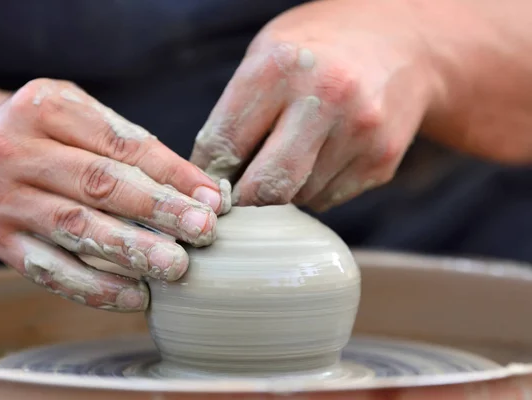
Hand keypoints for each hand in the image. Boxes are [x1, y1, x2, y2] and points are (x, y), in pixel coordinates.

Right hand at [0, 78, 229, 311]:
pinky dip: (96, 287)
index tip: (212, 199)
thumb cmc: (49, 133)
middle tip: (202, 232)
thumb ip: (133, 145)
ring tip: (175, 266)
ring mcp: (2, 199)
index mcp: (44, 108)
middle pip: (97, 184)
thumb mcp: (82, 116)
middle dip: (156, 210)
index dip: (171, 172)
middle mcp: (15, 151)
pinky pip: (51, 270)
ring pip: (75, 229)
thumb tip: (203, 193)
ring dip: (131, 251)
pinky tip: (136, 295)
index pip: (120, 143)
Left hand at [191, 0, 438, 209]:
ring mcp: (360, 132)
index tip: (209, 183)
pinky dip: (313, 188)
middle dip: (246, 198)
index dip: (208, 173)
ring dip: (284, 189)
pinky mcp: (381, 160)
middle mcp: (324, 98)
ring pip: (297, 198)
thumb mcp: (267, 57)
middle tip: (241, 191)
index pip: (223, 145)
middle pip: (266, 187)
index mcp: (281, 67)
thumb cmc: (317, 52)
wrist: (401, 45)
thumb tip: (210, 180)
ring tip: (293, 153)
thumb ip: (236, 113)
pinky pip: (327, 199)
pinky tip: (322, 155)